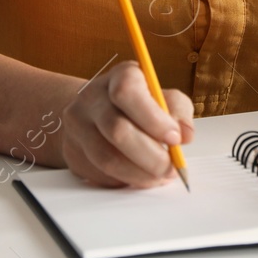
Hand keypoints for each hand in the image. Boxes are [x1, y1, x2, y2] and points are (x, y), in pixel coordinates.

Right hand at [58, 60, 194, 187]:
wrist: (98, 112)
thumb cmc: (139, 104)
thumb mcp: (164, 97)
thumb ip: (178, 111)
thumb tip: (185, 135)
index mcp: (120, 76)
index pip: (127, 93)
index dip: (153, 119)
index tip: (175, 138)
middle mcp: (92, 98)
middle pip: (117, 130)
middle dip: (151, 156)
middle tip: (171, 168)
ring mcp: (78, 127)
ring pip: (107, 159)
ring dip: (139, 175)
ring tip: (159, 177)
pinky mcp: (72, 153)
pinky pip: (99, 175)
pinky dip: (124, 181)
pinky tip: (139, 177)